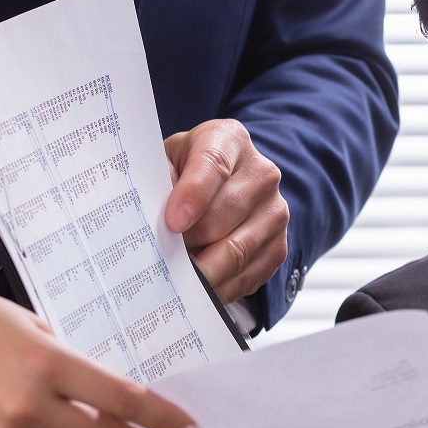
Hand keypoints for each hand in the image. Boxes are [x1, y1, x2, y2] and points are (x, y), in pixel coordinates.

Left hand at [163, 119, 289, 304]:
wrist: (221, 187)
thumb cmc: (185, 173)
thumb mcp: (166, 161)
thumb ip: (157, 179)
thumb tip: (147, 212)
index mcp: (229, 140)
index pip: (213, 164)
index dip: (193, 195)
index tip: (173, 223)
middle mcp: (261, 174)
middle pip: (220, 218)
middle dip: (185, 242)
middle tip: (157, 255)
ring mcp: (275, 212)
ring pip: (235, 252)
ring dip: (200, 269)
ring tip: (173, 277)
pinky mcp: (279, 246)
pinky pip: (247, 275)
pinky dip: (219, 287)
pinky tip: (198, 286)